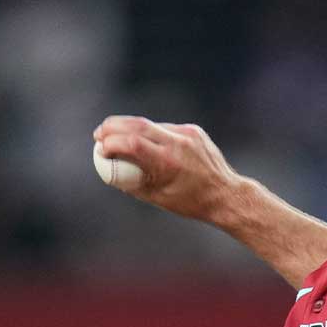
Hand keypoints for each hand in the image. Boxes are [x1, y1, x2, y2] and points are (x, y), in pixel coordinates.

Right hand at [93, 115, 243, 223]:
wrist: (226, 195)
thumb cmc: (191, 202)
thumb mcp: (157, 197)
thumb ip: (132, 183)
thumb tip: (110, 171)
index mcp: (167, 163)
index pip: (131, 142)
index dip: (110, 143)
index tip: (100, 149)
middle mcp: (178, 144)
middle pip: (136, 124)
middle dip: (113, 126)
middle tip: (100, 134)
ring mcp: (187, 134)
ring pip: (151, 125)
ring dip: (132, 129)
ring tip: (120, 139)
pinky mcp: (194, 131)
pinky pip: (166, 129)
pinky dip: (154, 134)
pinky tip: (152, 146)